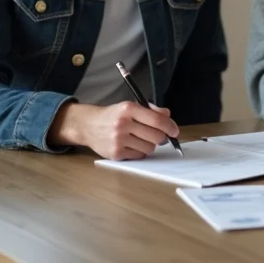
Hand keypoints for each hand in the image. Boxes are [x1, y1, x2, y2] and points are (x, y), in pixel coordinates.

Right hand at [49, 101, 178, 160]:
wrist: (88, 125)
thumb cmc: (114, 115)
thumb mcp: (130, 106)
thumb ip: (151, 110)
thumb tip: (168, 116)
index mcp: (129, 109)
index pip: (156, 119)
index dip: (170, 126)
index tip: (175, 131)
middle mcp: (123, 124)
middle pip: (156, 136)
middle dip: (161, 137)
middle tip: (158, 136)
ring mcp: (118, 140)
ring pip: (149, 148)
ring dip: (150, 145)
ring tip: (140, 139)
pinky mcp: (115, 153)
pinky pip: (139, 156)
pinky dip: (140, 152)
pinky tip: (132, 145)